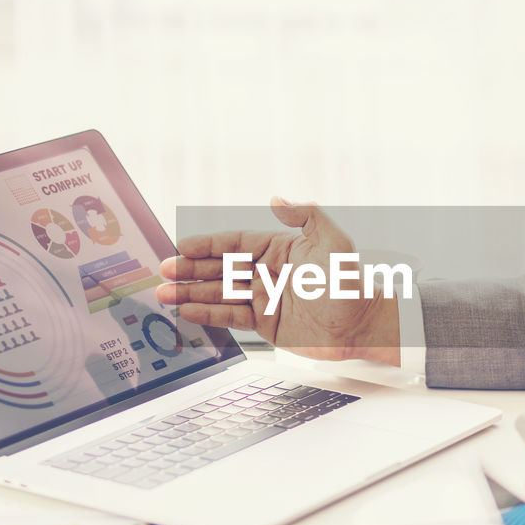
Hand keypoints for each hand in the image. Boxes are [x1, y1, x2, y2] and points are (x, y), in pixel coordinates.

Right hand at [157, 198, 399, 365]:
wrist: (361, 326)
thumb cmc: (350, 282)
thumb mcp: (333, 241)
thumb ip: (306, 216)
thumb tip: (278, 198)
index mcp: (278, 247)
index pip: (234, 243)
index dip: (207, 245)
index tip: (182, 246)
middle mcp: (266, 271)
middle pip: (220, 267)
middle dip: (190, 269)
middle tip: (163, 271)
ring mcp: (263, 297)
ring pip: (219, 292)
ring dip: (191, 293)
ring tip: (164, 294)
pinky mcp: (264, 323)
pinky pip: (230, 316)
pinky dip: (208, 313)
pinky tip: (187, 311)